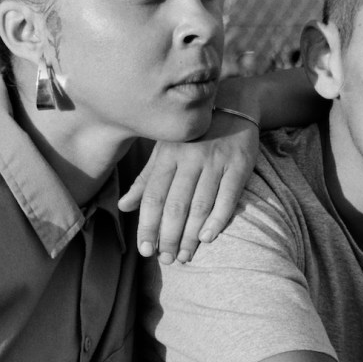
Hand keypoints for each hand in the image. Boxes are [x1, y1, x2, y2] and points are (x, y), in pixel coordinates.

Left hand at [118, 112, 259, 263]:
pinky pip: (227, 197)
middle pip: (175, 205)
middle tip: (166, 260)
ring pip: (199, 205)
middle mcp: (190, 157)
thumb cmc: (194, 134)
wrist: (233, 102)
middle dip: (168, 236)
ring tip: (184, 256)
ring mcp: (215, 161)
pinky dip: (217, 220)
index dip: (147, 225)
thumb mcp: (165, 149)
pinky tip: (207, 238)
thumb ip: (146, 179)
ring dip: (190, 235)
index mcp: (167, 154)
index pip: (153, 197)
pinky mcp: (239, 164)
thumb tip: (123, 206)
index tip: (145, 250)